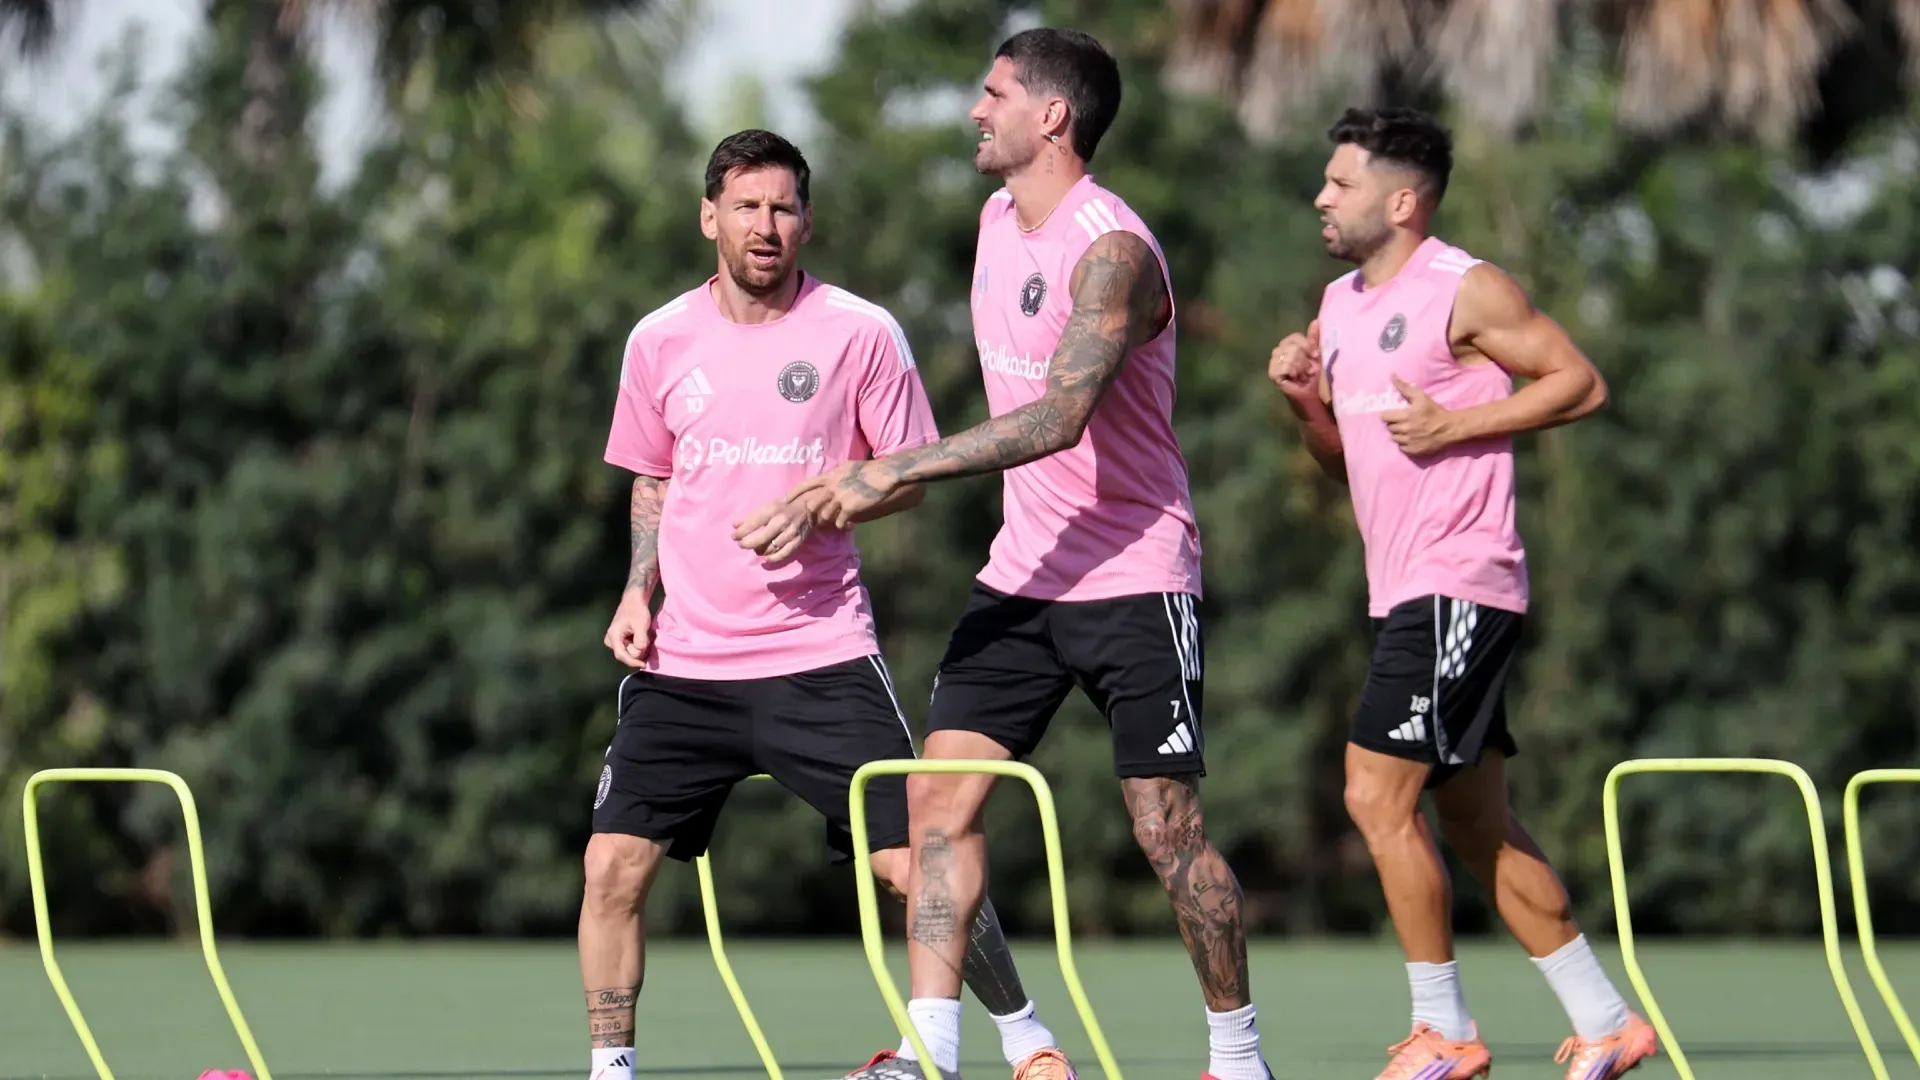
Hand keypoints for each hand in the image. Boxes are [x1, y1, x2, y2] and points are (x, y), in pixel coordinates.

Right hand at [603, 590, 653, 668]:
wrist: (634, 601)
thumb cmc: (637, 611)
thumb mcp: (641, 625)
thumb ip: (640, 640)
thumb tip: (640, 653)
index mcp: (613, 636)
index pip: (621, 655)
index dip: (633, 662)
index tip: (644, 665)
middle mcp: (610, 641)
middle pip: (626, 655)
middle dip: (638, 650)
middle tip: (645, 637)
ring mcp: (614, 641)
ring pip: (628, 653)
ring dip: (638, 647)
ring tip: (642, 635)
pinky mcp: (619, 641)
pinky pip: (629, 649)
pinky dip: (637, 645)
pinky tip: (640, 636)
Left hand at [732, 489, 830, 563]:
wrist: (807, 509)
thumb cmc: (782, 507)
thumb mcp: (767, 506)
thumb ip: (751, 516)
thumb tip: (735, 525)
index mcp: (773, 510)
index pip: (754, 522)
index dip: (742, 531)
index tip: (734, 536)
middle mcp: (782, 521)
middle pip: (761, 538)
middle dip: (748, 543)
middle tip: (741, 545)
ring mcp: (790, 532)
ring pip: (771, 547)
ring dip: (760, 550)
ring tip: (755, 549)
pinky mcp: (797, 541)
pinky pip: (783, 554)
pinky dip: (773, 558)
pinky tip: (766, 557)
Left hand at [784, 459, 898, 529]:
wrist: (885, 476)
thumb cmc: (869, 470)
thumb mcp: (848, 468)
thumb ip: (836, 475)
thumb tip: (830, 477)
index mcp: (830, 476)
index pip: (805, 485)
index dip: (793, 493)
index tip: (783, 501)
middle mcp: (831, 487)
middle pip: (812, 504)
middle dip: (811, 514)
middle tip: (809, 521)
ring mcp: (839, 498)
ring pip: (825, 515)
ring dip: (830, 521)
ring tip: (837, 521)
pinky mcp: (849, 508)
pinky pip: (840, 522)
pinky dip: (844, 525)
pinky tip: (850, 525)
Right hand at [1267, 319, 1321, 401]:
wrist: (1311, 393)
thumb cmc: (1314, 374)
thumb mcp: (1317, 354)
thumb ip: (1314, 338)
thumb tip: (1315, 321)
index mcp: (1289, 344)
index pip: (1295, 338)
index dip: (1307, 347)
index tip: (1315, 357)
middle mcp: (1279, 350)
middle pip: (1293, 348)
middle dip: (1304, 361)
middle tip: (1308, 370)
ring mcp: (1274, 362)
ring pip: (1289, 357)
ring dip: (1300, 368)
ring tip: (1303, 375)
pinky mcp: (1273, 373)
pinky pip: (1285, 367)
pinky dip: (1293, 372)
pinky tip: (1295, 378)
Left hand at [1381, 375, 1456, 455]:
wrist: (1449, 428)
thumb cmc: (1434, 411)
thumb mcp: (1421, 396)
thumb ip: (1404, 387)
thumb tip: (1392, 376)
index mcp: (1406, 416)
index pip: (1385, 416)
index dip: (1389, 414)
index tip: (1395, 413)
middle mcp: (1406, 430)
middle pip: (1390, 427)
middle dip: (1394, 423)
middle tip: (1403, 421)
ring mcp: (1409, 441)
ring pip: (1394, 438)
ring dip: (1398, 433)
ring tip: (1407, 429)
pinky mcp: (1413, 450)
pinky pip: (1401, 447)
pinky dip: (1404, 443)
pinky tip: (1412, 437)